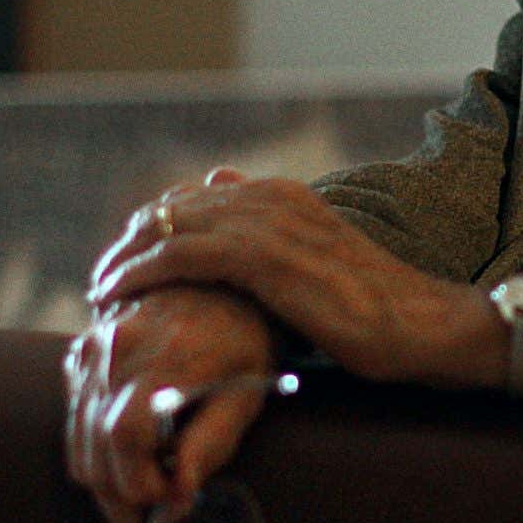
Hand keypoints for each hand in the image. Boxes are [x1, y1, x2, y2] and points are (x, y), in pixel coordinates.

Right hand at [64, 283, 273, 522]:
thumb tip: (179, 496)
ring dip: (105, 480)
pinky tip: (132, 457)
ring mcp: (93, 348)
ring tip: (144, 494)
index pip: (124, 436)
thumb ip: (212, 442)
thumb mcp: (248, 392)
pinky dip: (94, 450)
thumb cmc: (245, 340)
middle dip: (120, 498)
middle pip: (94, 447)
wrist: (219, 280)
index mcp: (163, 356)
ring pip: (77, 440)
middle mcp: (116, 349)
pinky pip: (73, 418)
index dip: (140, 484)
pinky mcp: (83, 351)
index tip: (169, 506)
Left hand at [89, 174, 507, 390]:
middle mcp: (273, 198)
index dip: (155, 229)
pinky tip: (116, 294)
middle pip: (173, 207)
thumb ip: (278, 259)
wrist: (423, 325)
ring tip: (99, 291)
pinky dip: (140, 271)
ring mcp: (268, 222)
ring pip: (168, 225)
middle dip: (130, 242)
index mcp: (286, 196)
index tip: (129, 265)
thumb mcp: (319, 273)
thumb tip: (237, 267)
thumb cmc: (378, 315)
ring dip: (125, 257)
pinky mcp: (264, 257)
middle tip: (102, 280)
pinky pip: (181, 254)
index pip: (195, 199)